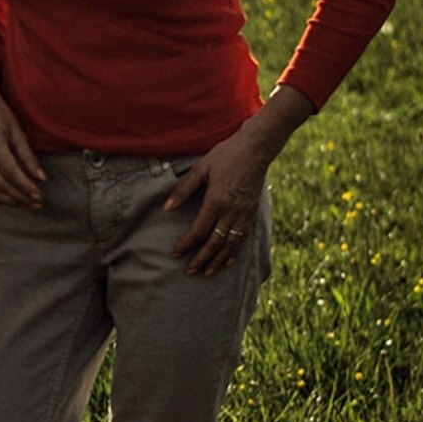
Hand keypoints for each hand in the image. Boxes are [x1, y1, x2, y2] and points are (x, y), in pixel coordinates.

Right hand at [0, 63, 45, 208]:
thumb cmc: (1, 116)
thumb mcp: (18, 131)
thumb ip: (28, 156)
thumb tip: (42, 179)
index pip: (10, 171)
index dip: (25, 185)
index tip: (40, 194)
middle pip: (0, 183)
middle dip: (20, 196)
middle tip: (38, 203)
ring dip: (10, 201)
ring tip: (27, 204)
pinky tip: (12, 200)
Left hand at [166, 86, 308, 276]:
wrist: (256, 148)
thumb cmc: (226, 155)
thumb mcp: (201, 168)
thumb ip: (183, 189)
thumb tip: (166, 208)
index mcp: (216, 200)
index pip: (198, 230)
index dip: (186, 245)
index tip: (175, 253)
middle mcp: (231, 211)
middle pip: (214, 242)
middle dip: (201, 259)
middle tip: (189, 271)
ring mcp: (243, 213)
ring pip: (230, 244)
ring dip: (218, 260)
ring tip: (207, 272)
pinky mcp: (252, 212)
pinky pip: (243, 237)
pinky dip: (235, 252)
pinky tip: (228, 261)